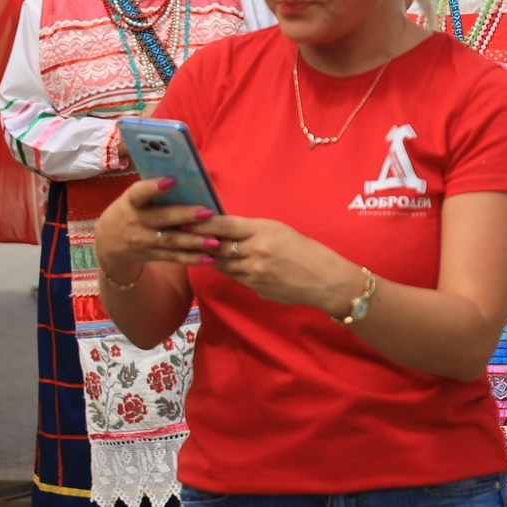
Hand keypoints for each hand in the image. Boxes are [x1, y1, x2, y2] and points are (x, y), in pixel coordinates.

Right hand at [96, 177, 219, 275]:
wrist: (108, 242)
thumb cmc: (131, 211)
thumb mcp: (133, 199)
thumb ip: (154, 191)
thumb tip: (188, 178)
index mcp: (131, 201)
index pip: (140, 193)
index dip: (153, 187)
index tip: (171, 180)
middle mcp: (136, 221)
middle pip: (162, 218)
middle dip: (185, 216)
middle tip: (208, 212)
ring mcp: (143, 241)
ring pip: (171, 241)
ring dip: (194, 242)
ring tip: (215, 241)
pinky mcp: (151, 255)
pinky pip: (173, 257)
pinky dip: (192, 259)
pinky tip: (209, 258)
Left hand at [200, 214, 361, 312]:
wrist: (324, 280)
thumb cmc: (305, 250)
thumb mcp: (280, 231)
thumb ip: (251, 231)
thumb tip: (224, 230)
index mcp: (263, 232)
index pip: (225, 225)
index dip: (202, 223)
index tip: (184, 218)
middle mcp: (255, 251)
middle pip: (217, 246)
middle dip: (200, 241)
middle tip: (183, 235)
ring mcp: (252, 272)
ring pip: (221, 263)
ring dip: (211, 256)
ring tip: (199, 249)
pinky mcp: (253, 287)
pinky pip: (232, 276)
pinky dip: (227, 268)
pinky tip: (224, 263)